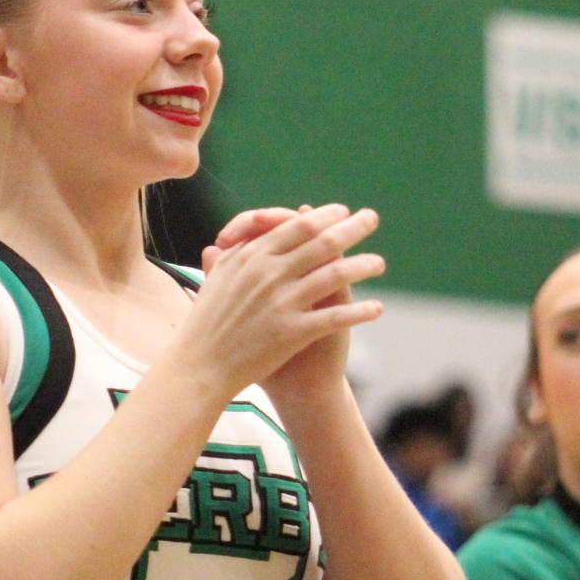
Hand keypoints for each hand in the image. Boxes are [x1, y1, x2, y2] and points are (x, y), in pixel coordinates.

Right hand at [197, 204, 383, 402]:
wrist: (200, 367)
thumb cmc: (204, 325)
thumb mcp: (214, 280)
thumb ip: (229, 256)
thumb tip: (231, 237)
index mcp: (251, 257)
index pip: (296, 226)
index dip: (324, 216)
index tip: (341, 212)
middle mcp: (269, 274)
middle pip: (322, 242)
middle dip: (352, 228)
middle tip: (372, 219)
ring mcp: (281, 302)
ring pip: (334, 275)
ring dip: (362, 266)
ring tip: (379, 263)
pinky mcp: (291, 332)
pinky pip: (334, 317)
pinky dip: (359, 312)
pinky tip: (377, 309)